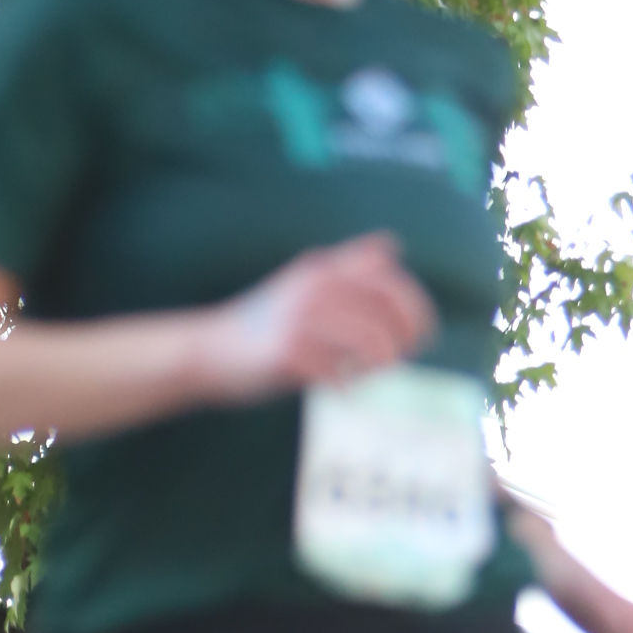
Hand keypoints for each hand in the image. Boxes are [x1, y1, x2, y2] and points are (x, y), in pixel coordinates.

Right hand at [199, 235, 436, 404]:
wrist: (210, 350)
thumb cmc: (266, 322)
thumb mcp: (305, 280)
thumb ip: (348, 263)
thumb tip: (392, 244)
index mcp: (325, 268)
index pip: (390, 280)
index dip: (416, 308)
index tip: (422, 335)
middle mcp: (315, 287)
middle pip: (385, 314)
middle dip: (403, 341)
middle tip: (400, 361)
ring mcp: (301, 320)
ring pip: (368, 344)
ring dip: (377, 367)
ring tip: (367, 376)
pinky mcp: (287, 353)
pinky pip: (337, 372)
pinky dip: (346, 384)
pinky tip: (340, 388)